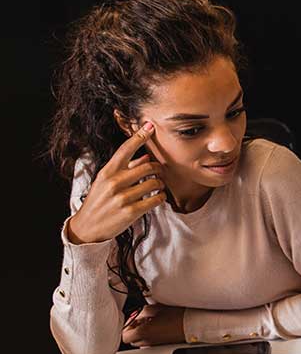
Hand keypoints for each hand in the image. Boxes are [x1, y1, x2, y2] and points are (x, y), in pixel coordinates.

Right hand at [66, 122, 164, 244]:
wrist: (87, 227)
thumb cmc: (99, 201)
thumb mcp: (106, 181)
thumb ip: (125, 168)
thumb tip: (145, 156)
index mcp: (107, 172)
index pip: (125, 149)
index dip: (139, 136)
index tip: (150, 126)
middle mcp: (114, 182)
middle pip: (148, 166)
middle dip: (158, 168)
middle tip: (159, 172)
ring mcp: (122, 197)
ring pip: (154, 183)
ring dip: (160, 184)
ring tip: (157, 187)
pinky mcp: (131, 211)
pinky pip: (156, 199)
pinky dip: (161, 197)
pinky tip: (158, 198)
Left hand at [121, 304, 184, 346]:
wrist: (192, 324)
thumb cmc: (177, 317)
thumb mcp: (156, 308)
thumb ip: (142, 312)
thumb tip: (139, 315)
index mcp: (143, 333)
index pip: (124, 335)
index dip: (126, 327)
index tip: (132, 319)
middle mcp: (147, 341)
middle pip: (131, 340)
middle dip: (134, 330)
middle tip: (140, 320)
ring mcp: (155, 345)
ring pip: (140, 341)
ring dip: (142, 333)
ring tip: (150, 322)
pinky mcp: (162, 345)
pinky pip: (150, 342)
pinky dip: (150, 335)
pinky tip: (157, 326)